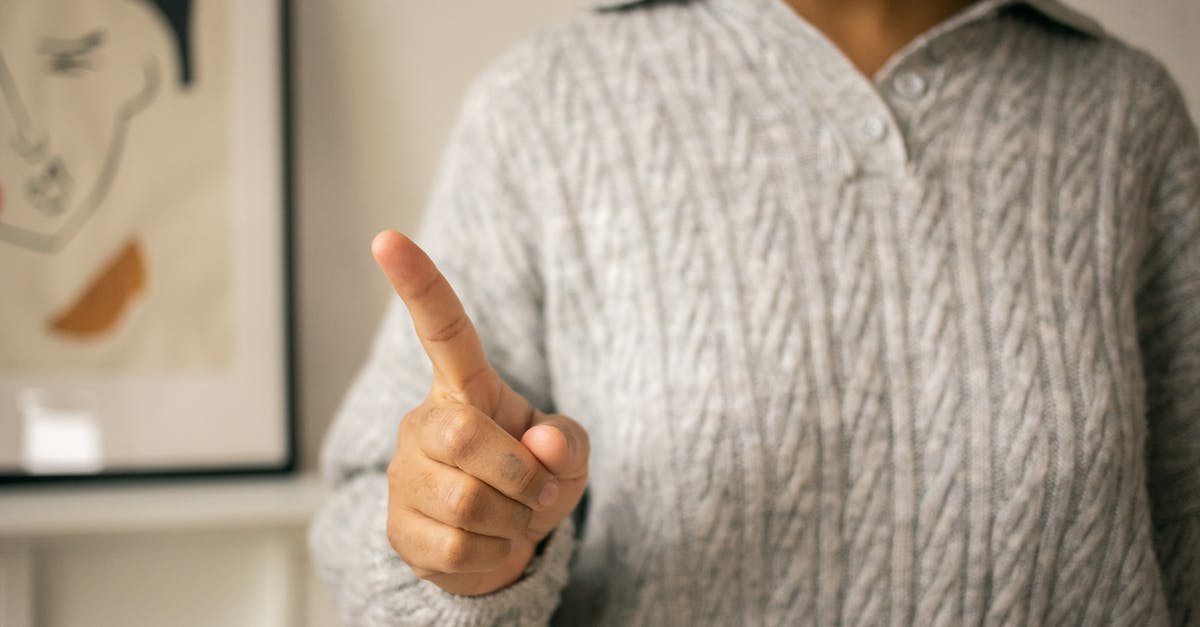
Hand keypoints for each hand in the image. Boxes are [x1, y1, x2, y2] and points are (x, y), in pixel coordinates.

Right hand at [373, 231, 588, 595]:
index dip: (418, 284)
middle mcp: (425, 422)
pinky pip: (456, 547)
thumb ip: (567, 441)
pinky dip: (495, 554)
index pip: (442, 328)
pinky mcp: (398, 528)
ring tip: (513, 517)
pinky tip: (491, 543)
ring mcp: (405, 475)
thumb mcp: (568, 457)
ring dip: (512, 518)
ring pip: (464, 500)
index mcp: (466, 389)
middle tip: (539, 491)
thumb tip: (541, 444)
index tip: (386, 238)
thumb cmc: (533, 480)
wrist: (502, 545)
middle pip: (464, 435)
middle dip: (519, 472)